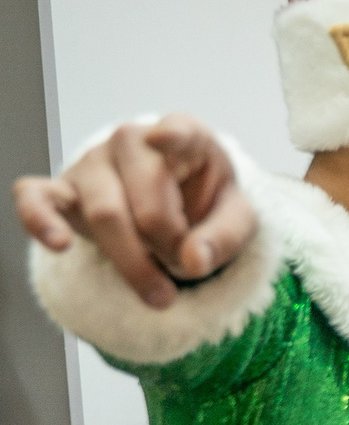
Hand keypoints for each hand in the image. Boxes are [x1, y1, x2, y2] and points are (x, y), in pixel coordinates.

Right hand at [14, 115, 257, 307]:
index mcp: (185, 137)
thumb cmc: (206, 204)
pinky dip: (40, 221)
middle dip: (168, 249)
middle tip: (185, 271)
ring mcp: (92, 162)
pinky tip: (59, 243)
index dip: (171, 137)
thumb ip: (224, 238)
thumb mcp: (236, 219)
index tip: (163, 139)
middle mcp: (133, 141)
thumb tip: (195, 260)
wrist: (173, 208)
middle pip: (144, 206)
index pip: (179, 132)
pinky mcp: (61, 188)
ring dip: (132, 262)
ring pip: (103, 216)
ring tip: (160, 292)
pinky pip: (36, 199)